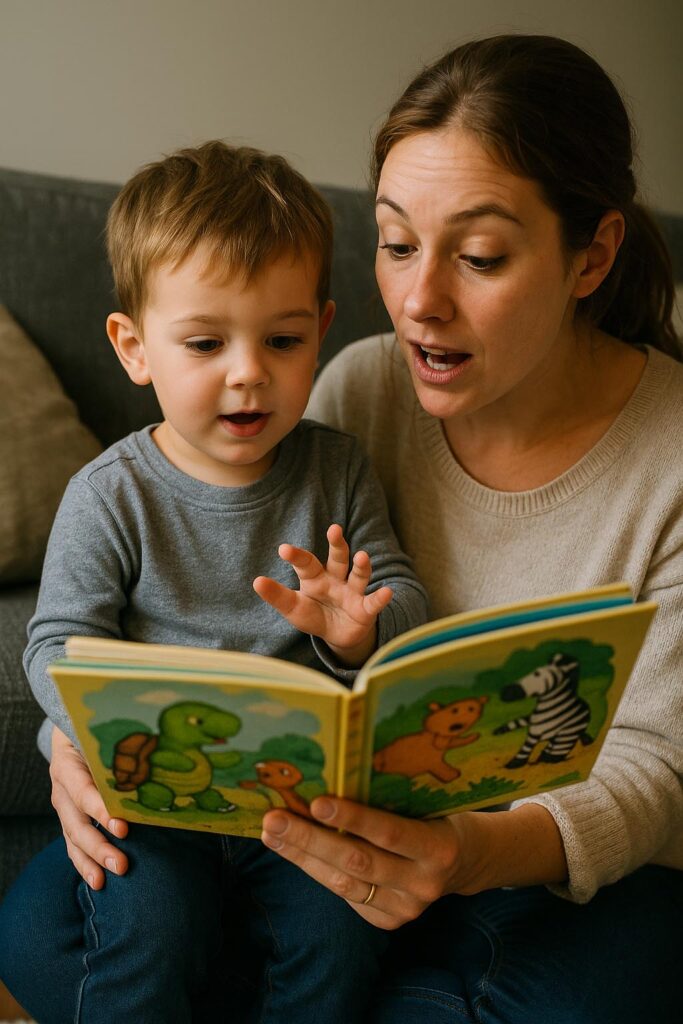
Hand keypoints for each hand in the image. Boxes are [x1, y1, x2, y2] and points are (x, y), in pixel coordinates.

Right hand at [50, 725, 128, 887]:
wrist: (70, 731)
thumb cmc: (93, 730)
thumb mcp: (99, 733)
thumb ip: (118, 745)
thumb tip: (159, 752)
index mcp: (67, 765)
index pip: (83, 793)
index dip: (101, 811)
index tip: (123, 828)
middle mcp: (61, 789)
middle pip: (76, 823)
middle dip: (98, 846)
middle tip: (121, 864)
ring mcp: (63, 806)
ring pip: (72, 839)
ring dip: (90, 861)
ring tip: (105, 880)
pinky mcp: (69, 817)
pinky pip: (72, 844)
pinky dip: (84, 863)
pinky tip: (97, 880)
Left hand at [253, 524, 392, 665]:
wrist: (338, 635)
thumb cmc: (314, 616)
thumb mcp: (293, 608)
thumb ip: (277, 596)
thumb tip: (256, 581)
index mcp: (315, 577)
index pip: (305, 563)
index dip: (296, 556)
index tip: (283, 549)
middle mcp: (336, 579)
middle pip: (338, 558)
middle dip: (337, 543)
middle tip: (334, 529)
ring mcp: (353, 592)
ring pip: (358, 574)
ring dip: (362, 565)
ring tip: (362, 556)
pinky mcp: (366, 609)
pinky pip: (374, 602)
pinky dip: (381, 597)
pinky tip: (387, 592)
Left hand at [261, 798, 467, 929]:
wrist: (468, 860)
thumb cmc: (440, 815)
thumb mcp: (428, 804)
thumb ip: (391, 802)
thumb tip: (333, 779)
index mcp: (439, 847)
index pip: (389, 833)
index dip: (352, 819)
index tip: (316, 802)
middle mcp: (423, 883)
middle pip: (357, 862)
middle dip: (310, 839)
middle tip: (275, 820)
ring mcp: (406, 908)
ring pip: (344, 883)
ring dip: (303, 857)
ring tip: (273, 834)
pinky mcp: (390, 921)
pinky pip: (346, 895)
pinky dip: (318, 871)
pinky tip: (295, 852)